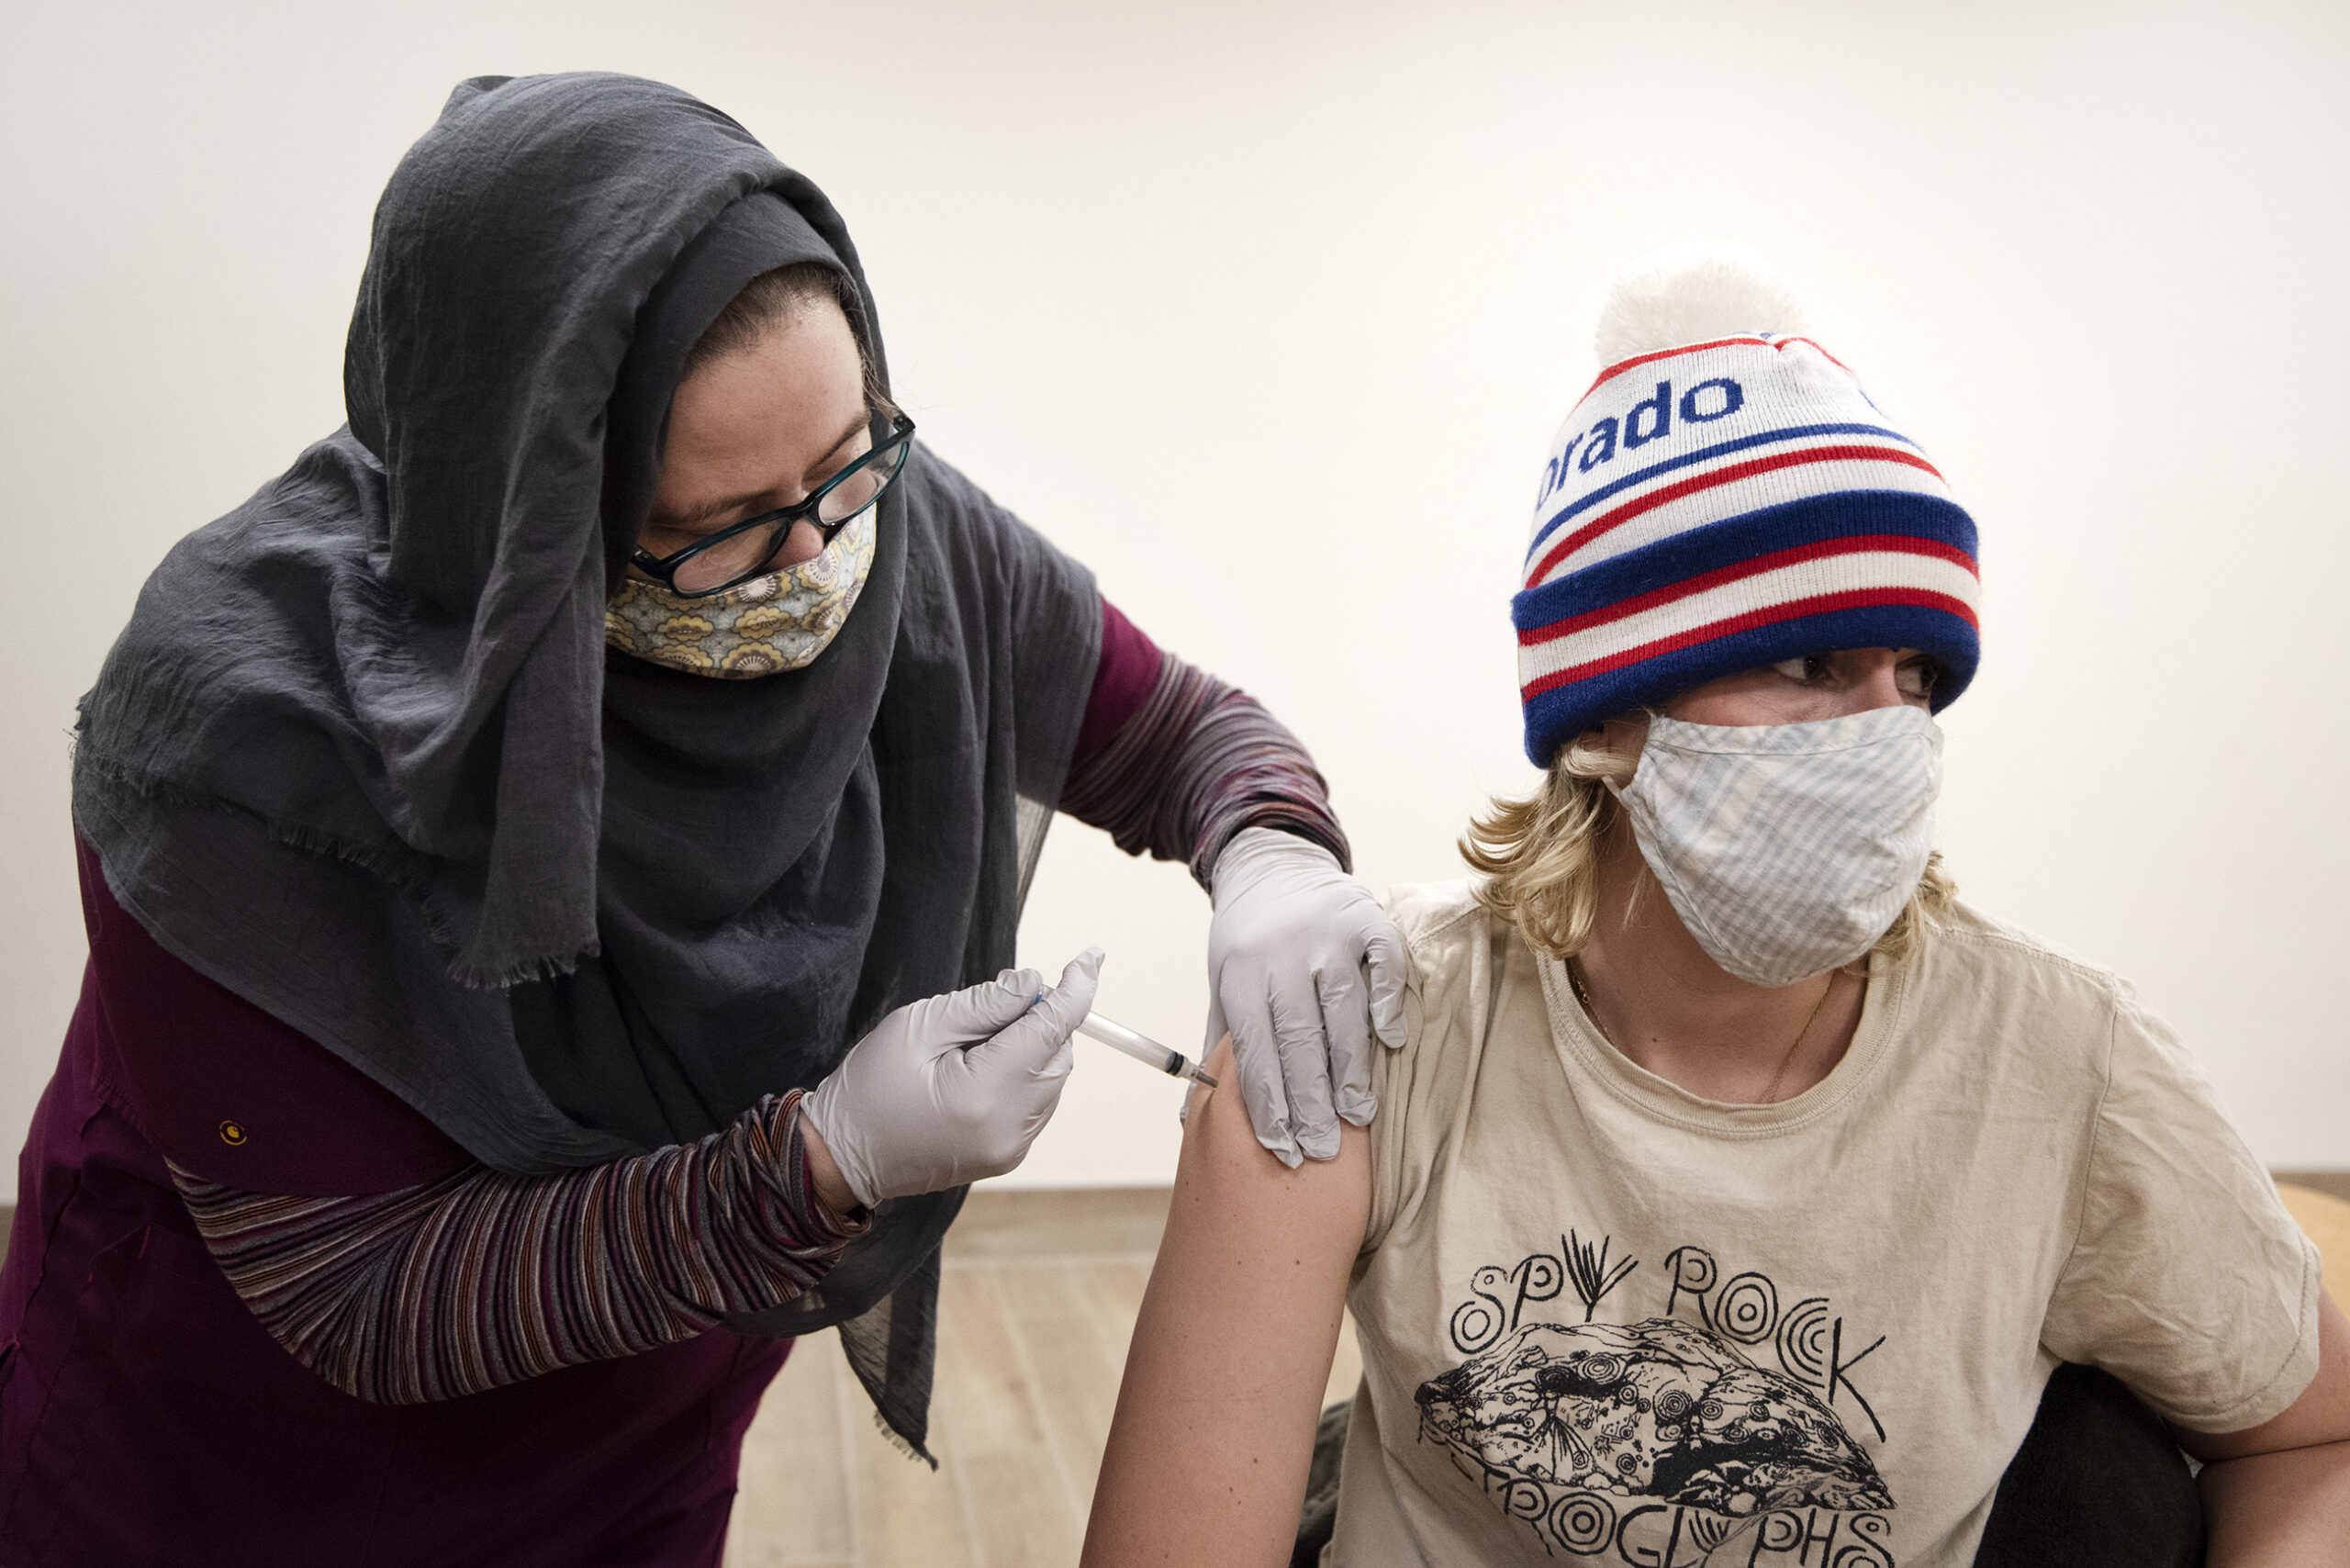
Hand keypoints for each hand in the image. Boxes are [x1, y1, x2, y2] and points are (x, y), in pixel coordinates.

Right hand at [802, 950, 1102, 1207]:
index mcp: (983, 1094)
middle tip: (992, 1011)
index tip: (1090, 959)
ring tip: (973, 1049)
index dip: (1075, 989)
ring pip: (1053, 1080)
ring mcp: (1011, 1148)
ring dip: (1033, 1050)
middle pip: (1058, 1055)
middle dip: (1040, 1021)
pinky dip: (1024, 1077)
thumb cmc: (870, 1087)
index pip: (1051, 1029)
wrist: (843, 1156)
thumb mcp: (919, 1026)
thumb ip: (984, 1004)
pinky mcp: (1007, 1156)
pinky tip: (980, 1074)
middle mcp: (1008, 1128)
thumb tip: (1034, 984)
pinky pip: (1038, 1104)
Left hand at [1205, 827, 1406, 1167]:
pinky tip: (1390, 1043)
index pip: (1254, 1050)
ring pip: (1342, 1011)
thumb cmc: (1246, 942)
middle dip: (1310, 1101)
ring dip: (1351, 1068)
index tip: (1282, 1148)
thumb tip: (1190, 1116)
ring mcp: (1327, 934)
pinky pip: (1383, 965)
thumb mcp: (1221, 985)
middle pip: (1299, 1038)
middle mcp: (1282, 953)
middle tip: (1321, 1148)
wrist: (1273, 865)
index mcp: (1240, 973)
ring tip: (1356, 1116)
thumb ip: (1218, 1047)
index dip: (1269, 1104)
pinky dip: (1386, 1004)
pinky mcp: (1366, 919)